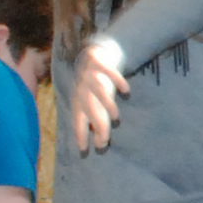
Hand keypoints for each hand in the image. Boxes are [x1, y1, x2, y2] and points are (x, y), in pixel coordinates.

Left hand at [69, 39, 127, 153]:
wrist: (93, 52)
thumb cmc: (94, 84)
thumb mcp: (92, 101)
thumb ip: (96, 119)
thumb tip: (100, 142)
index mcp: (77, 99)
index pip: (77, 119)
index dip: (80, 134)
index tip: (84, 151)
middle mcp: (81, 87)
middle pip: (88, 108)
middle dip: (96, 125)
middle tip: (105, 141)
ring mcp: (90, 74)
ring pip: (98, 91)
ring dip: (106, 105)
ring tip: (116, 118)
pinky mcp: (99, 62)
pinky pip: (109, 72)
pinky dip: (118, 81)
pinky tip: (126, 91)